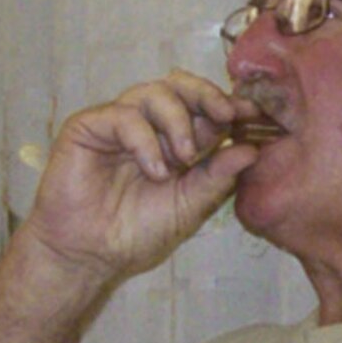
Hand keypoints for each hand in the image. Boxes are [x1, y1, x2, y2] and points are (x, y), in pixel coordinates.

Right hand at [24, 70, 264, 282]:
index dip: (228, 106)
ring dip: (178, 121)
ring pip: (154, 92)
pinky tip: (154, 170)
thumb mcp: (190, 206)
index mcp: (176, 142)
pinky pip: (123, 115)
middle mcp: (149, 127)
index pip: (204, 109)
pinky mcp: (88, 127)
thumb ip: (218, 177)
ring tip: (185, 157)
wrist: (91, 255)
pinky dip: (145, 140)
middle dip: (207, 95)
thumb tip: (251, 150)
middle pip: (179, 87)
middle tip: (226, 115)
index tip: (253, 114)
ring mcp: (118, 124)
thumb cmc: (137, 234)